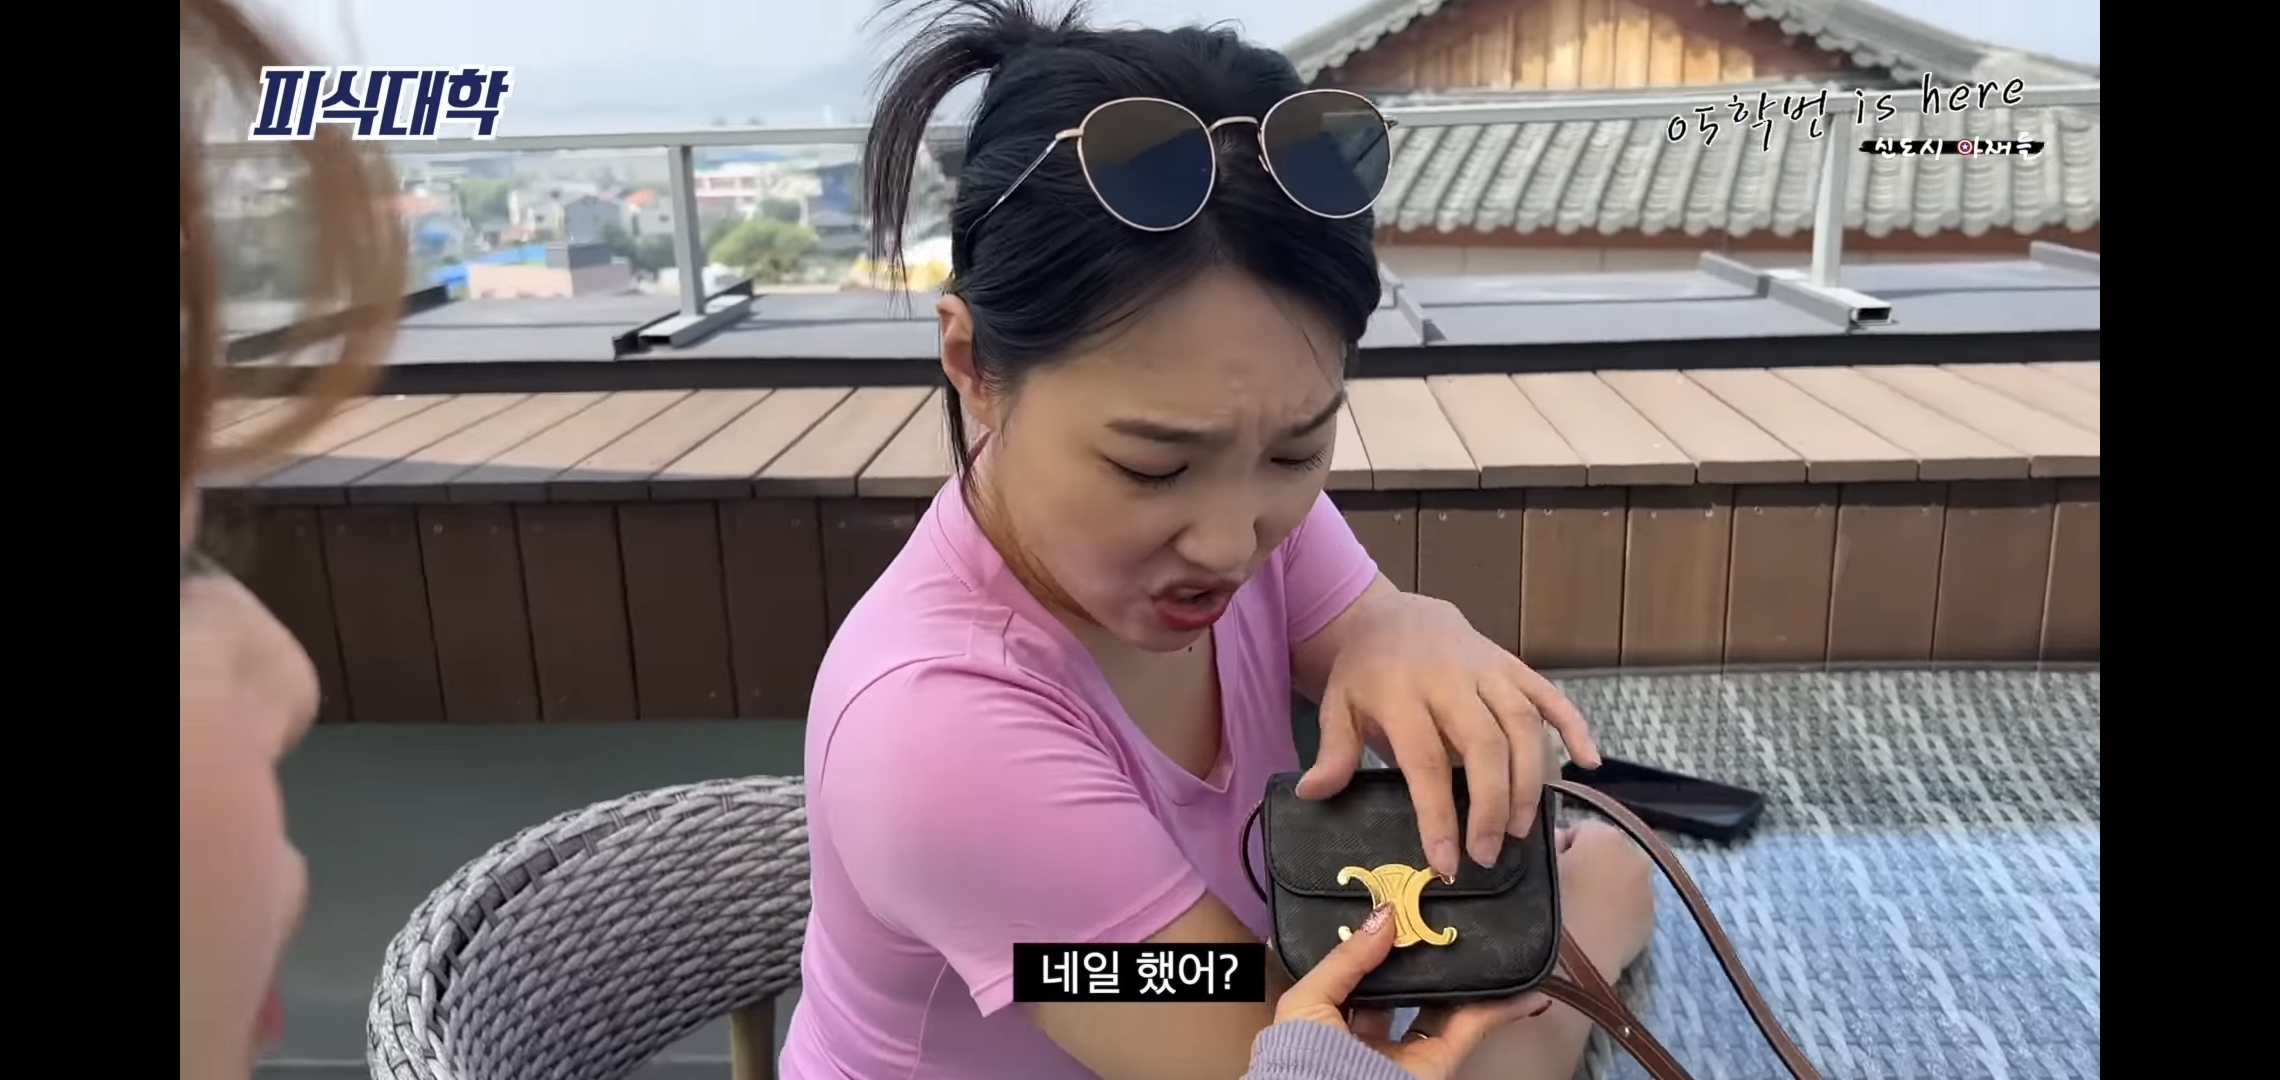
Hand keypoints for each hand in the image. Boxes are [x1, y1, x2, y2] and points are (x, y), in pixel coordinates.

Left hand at [1275, 901, 1547, 1079]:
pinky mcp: (1436, 1067)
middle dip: (1426, 959)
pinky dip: (1498, 1010)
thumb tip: (1385, 915)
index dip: (1378, 945)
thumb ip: (1347, 958)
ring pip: (1444, 1009)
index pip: (1359, 975)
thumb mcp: (1309, 999)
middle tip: (1444, 921)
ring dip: (1469, 981)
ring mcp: (1406, 1054)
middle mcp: (1370, 1038)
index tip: (1400, 912)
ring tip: (1488, 945)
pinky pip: (1470, 1032)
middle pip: (1406, 989)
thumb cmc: (1303, 1059)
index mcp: (1329, 1020)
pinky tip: (1521, 989)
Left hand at [1300, 593, 1598, 879]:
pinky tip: (1589, 764)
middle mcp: (1449, 679)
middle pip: (1484, 744)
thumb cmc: (1367, 672)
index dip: (1438, 814)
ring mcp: (1488, 669)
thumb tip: (1313, 794)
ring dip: (1530, 780)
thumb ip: (1333, 752)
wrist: (1397, 614)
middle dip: (1492, 805)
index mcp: (1400, 692)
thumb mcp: (1338, 706)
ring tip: (1521, 829)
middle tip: (1490, 853)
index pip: (1424, 759)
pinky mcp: (1514, 665)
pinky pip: (1551, 694)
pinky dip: (1574, 726)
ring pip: (1522, 724)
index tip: (1447, 862)